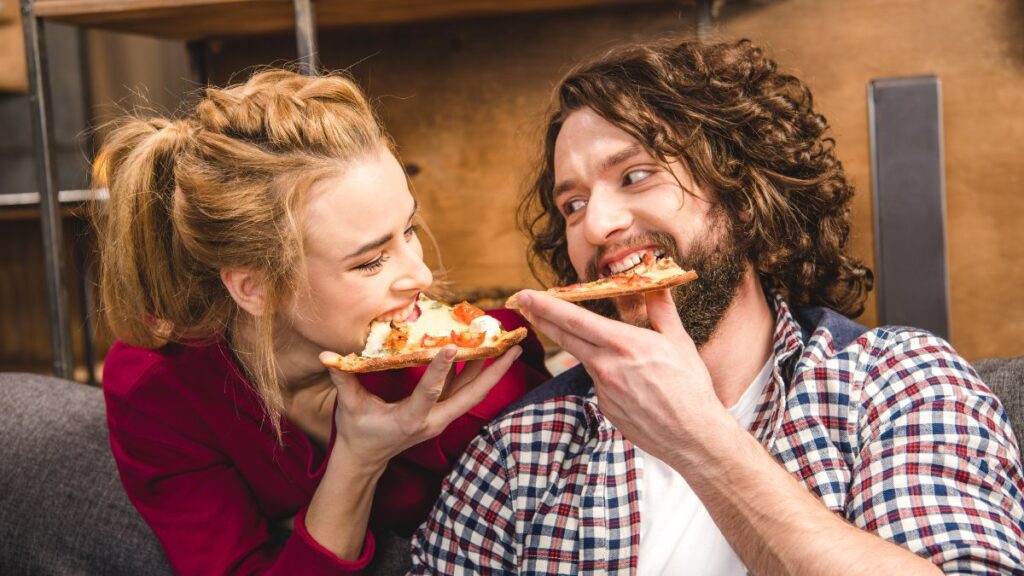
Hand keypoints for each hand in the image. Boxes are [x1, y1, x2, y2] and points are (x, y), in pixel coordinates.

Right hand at [319, 345, 521, 471]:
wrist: (367, 459)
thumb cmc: (358, 432)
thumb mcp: (350, 407)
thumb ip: (343, 380)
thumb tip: (327, 356)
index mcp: (411, 419)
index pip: (430, 392)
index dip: (440, 369)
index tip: (452, 345)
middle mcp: (433, 419)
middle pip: (471, 395)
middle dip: (494, 371)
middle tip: (513, 346)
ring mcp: (441, 416)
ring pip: (472, 392)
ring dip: (492, 370)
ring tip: (510, 345)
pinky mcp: (441, 411)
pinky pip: (463, 389)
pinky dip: (475, 371)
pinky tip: (484, 351)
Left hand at [515, 288, 721, 460]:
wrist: (692, 436)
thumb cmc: (690, 387)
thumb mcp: (678, 341)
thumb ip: (660, 309)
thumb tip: (654, 284)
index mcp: (622, 344)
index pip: (574, 319)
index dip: (545, 306)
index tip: (525, 295)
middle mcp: (605, 366)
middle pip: (564, 337)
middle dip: (540, 317)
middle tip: (522, 303)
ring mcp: (602, 390)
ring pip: (585, 359)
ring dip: (583, 346)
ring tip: (606, 343)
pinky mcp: (604, 407)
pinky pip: (599, 382)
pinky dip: (607, 373)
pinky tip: (632, 382)